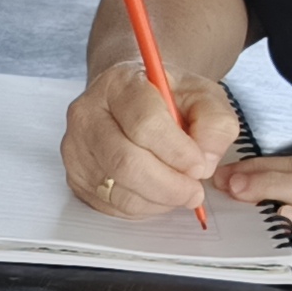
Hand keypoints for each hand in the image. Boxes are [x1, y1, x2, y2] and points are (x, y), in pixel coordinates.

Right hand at [63, 57, 244, 218]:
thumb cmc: (166, 96)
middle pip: (126, 162)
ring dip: (159, 199)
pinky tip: (156, 191)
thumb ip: (215, 123)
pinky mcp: (76, 176)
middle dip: (169, 185)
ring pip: (119, 190)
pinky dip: (144, 206)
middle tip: (194, 191)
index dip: (176, 151)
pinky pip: (112, 205)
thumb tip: (205, 160)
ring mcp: (77, 147)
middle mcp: (89, 113)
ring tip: (178, 188)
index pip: (144, 123)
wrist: (133, 97)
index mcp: (119, 84)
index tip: (199, 165)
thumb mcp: (202, 95)